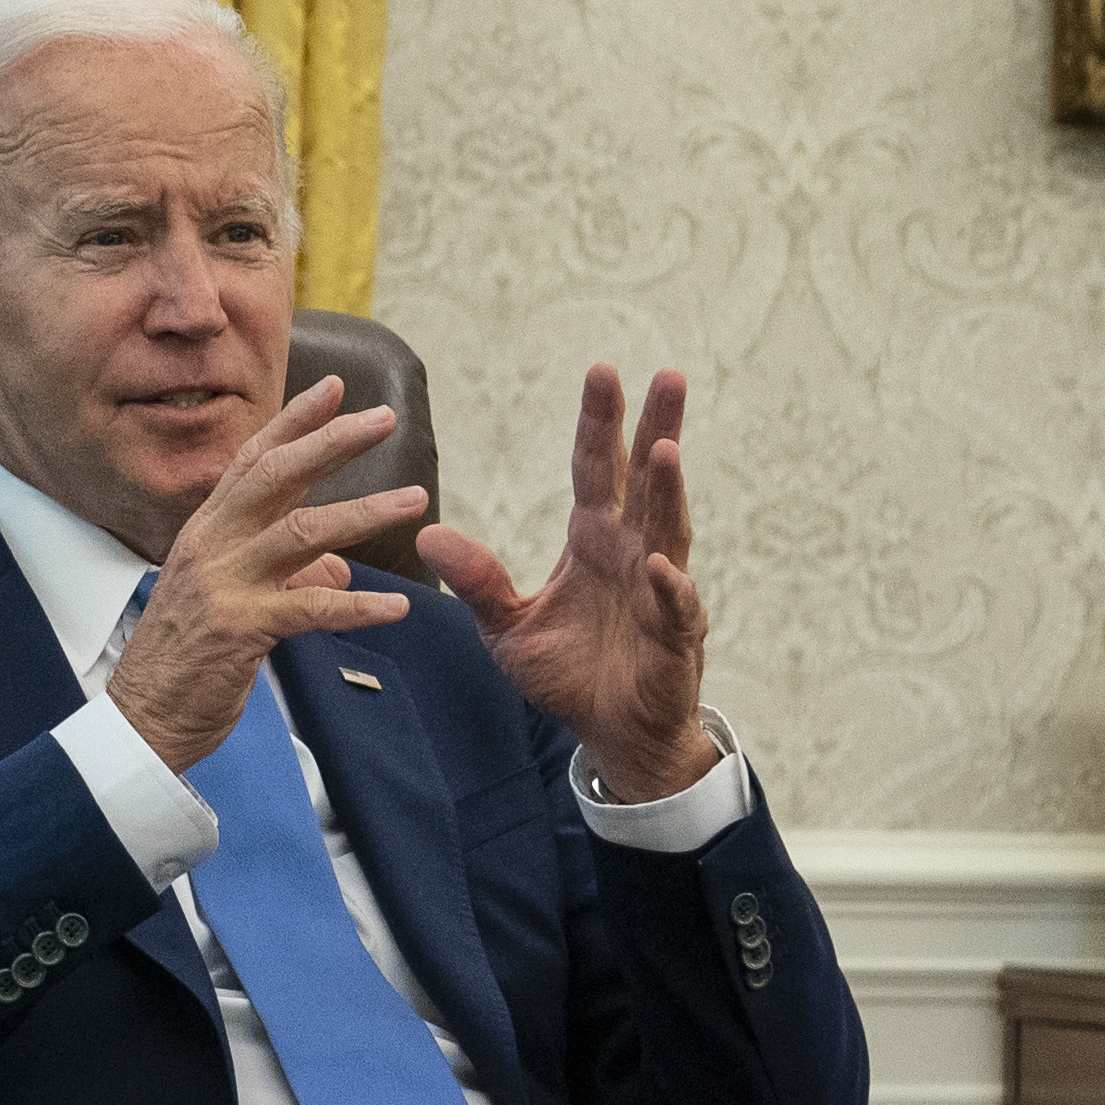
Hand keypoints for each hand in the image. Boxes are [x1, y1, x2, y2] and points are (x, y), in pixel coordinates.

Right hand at [103, 378, 423, 769]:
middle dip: (332, 443)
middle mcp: (212, 546)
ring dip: (364, 512)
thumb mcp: (232, 602)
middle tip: (381, 420)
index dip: (293, 421)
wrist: (141, 718)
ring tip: (414, 500)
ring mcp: (224, 584)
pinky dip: (357, 605)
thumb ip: (285, 574)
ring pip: (302, 532)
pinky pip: (311, 607)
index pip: (251, 460)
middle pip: (277, 477)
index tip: (334, 387)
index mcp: (206, 532)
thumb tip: (338, 566)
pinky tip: (396, 607)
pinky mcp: (240, 629)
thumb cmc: (185, 661)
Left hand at [415, 364, 717, 803]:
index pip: (596, 469)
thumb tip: (429, 532)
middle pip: (645, 481)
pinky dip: (670, 588)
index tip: (603, 370)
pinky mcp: (673, 638)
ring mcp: (660, 592)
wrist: (610, 734)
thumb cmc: (567, 674)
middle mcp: (632, 554)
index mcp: (593, 541)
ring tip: (666, 450)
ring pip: (667, 532)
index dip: (600, 423)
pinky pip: (675, 607)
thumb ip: (476, 580)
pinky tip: (662, 566)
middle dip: (656, 428)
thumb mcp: (505, 626)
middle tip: (668, 374)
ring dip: (668, 493)